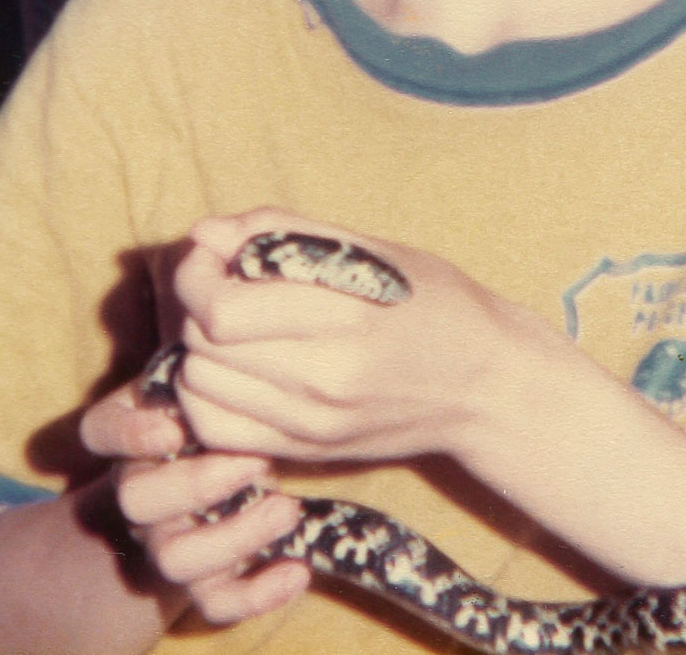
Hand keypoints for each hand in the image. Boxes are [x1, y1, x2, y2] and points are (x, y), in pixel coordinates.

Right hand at [80, 375, 309, 624]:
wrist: (222, 483)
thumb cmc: (224, 411)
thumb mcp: (208, 377)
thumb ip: (211, 351)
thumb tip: (225, 301)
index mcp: (139, 435)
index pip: (101, 430)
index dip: (129, 433)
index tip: (175, 426)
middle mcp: (143, 491)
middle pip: (137, 500)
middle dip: (196, 483)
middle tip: (256, 461)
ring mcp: (168, 540)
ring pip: (175, 558)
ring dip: (233, 537)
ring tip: (288, 508)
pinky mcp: (203, 582)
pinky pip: (216, 604)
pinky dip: (256, 594)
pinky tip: (298, 571)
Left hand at [170, 209, 541, 465]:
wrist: (487, 386)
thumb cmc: (435, 300)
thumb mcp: (371, 248)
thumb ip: (283, 232)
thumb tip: (205, 233)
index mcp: (345, 317)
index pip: (220, 309)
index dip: (198, 274)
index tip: (214, 255)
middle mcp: (323, 379)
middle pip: (202, 346)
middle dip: (199, 305)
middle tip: (227, 283)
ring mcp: (312, 424)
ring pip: (199, 389)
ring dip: (202, 350)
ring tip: (236, 327)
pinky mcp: (306, 453)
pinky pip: (216, 429)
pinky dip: (209, 395)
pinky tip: (239, 369)